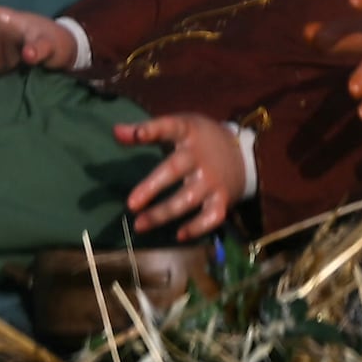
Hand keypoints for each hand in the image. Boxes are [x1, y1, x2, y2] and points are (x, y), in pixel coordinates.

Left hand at [115, 113, 246, 236]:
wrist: (245, 153)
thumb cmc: (201, 142)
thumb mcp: (180, 127)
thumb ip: (148, 131)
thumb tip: (116, 132)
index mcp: (189, 132)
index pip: (170, 126)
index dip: (152, 129)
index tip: (134, 135)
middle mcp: (200, 156)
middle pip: (175, 169)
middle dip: (153, 187)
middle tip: (131, 204)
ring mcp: (213, 180)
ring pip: (188, 199)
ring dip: (163, 213)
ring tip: (140, 225)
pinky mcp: (223, 199)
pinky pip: (211, 217)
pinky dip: (197, 227)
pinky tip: (179, 235)